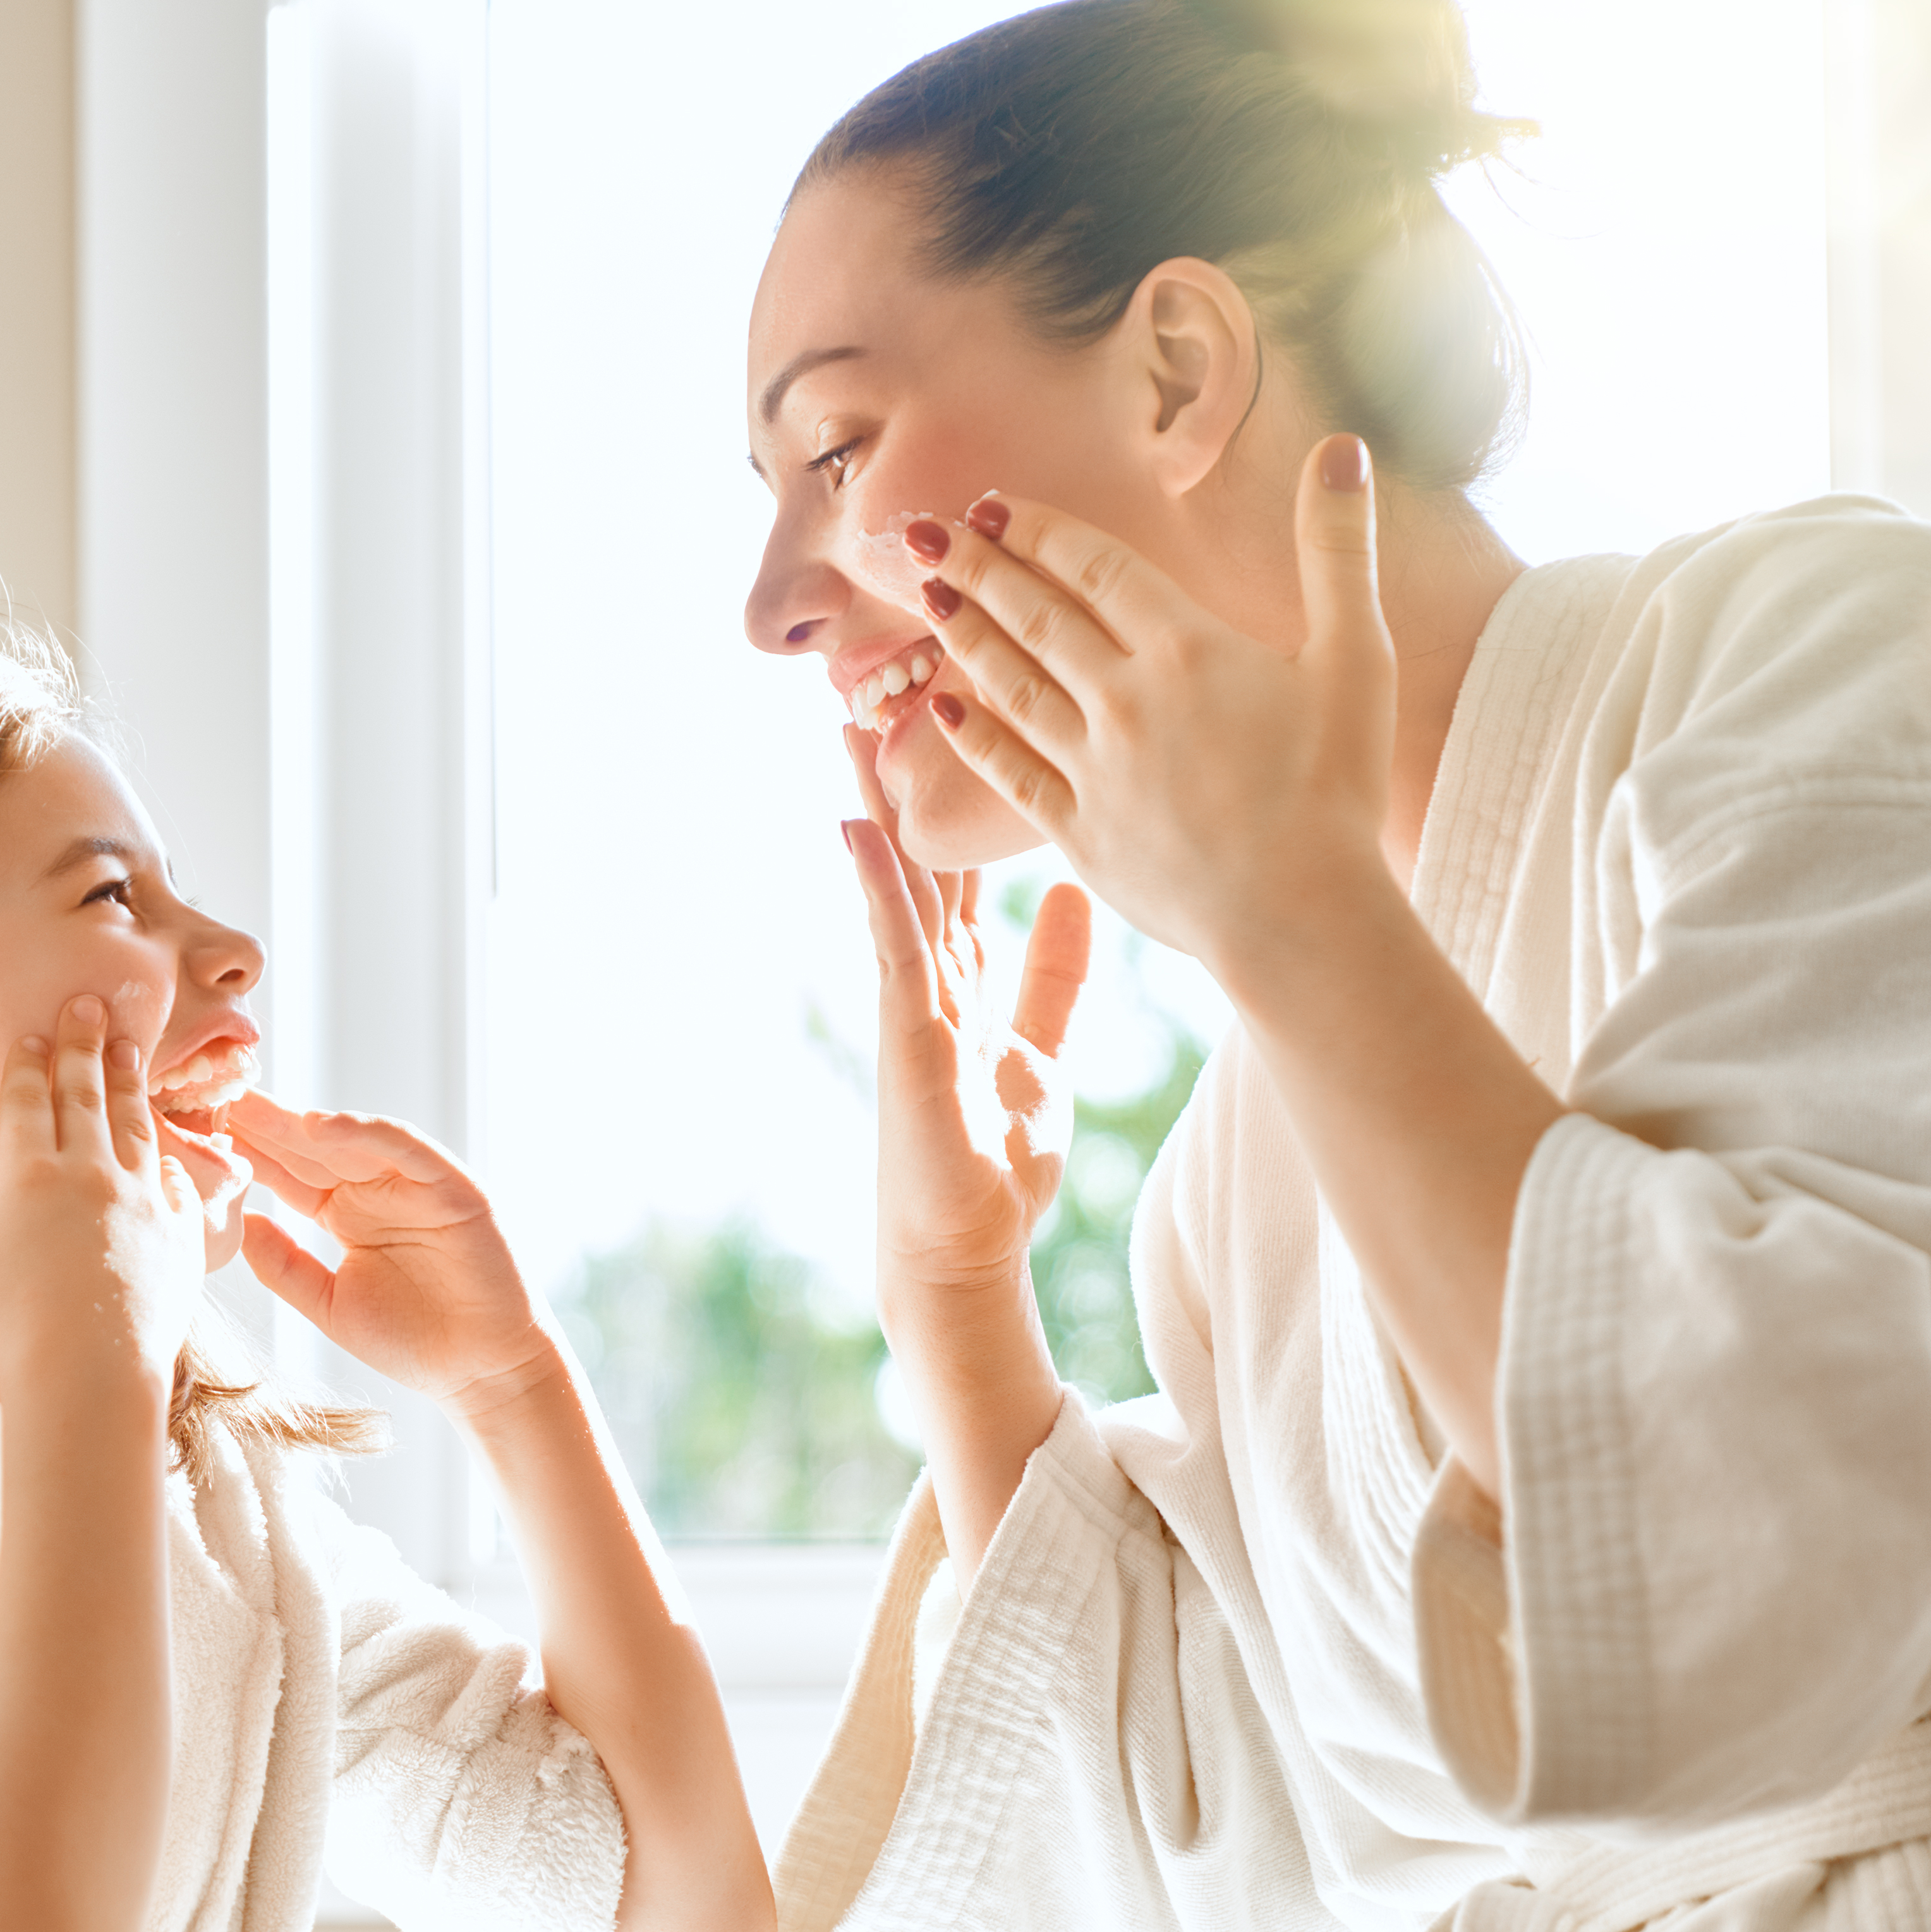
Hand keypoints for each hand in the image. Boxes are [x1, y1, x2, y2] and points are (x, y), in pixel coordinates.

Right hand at [0, 995, 209, 1406]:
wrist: (92, 1373)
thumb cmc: (15, 1326)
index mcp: (30, 1174)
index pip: (27, 1100)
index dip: (27, 1063)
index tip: (32, 1032)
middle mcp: (91, 1173)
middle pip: (85, 1093)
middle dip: (84, 1043)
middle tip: (91, 1004)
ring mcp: (143, 1198)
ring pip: (136, 1124)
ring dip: (130, 1081)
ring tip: (130, 1047)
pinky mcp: (182, 1232)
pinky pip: (180, 1181)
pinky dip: (172, 1158)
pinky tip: (168, 1147)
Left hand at [224, 1095, 559, 1415]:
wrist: (481, 1370)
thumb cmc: (410, 1341)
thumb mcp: (327, 1303)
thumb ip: (283, 1264)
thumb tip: (237, 1225)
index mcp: (340, 1212)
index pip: (283, 1171)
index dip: (242, 1151)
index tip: (191, 1132)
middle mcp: (372, 1189)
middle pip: (307, 1147)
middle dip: (259, 1122)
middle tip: (205, 1094)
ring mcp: (411, 1184)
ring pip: (349, 1140)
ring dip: (300, 1121)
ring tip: (249, 1104)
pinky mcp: (451, 1187)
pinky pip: (405, 1150)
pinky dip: (365, 1134)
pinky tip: (320, 1126)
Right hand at [841, 723, 1089, 1307]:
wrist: (964, 1248)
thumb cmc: (995, 1160)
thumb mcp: (1041, 1049)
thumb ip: (1054, 977)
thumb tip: (1076, 896)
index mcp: (959, 973)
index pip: (954, 862)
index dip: (954, 791)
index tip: (958, 714)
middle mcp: (926, 972)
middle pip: (912, 850)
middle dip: (900, 772)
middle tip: (888, 683)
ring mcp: (909, 997)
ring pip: (891, 878)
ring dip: (873, 802)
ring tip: (853, 721)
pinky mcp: (905, 1029)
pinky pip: (890, 940)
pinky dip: (876, 883)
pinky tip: (858, 827)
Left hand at [898, 438, 1396, 979]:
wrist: (1302, 916)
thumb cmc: (1338, 789)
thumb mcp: (1356, 657)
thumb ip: (1338, 551)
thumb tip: (1342, 449)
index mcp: (1187, 650)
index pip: (1095, 569)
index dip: (1037, 530)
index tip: (991, 503)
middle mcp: (1126, 700)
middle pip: (1037, 617)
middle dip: (979, 569)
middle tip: (926, 534)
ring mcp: (1095, 768)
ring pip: (1012, 685)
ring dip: (965, 634)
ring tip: (926, 596)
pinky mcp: (1080, 831)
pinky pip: (1011, 772)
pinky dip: (973, 734)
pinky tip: (939, 703)